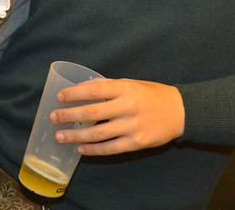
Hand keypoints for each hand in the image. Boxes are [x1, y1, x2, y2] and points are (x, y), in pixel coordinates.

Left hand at [49, 78, 184, 155]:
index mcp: (125, 88)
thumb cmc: (153, 95)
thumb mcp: (133, 84)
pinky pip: (110, 148)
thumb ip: (111, 88)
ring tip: (60, 136)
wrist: (180, 112)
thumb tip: (84, 90)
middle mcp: (127, 106)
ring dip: (76, 135)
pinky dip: (93, 149)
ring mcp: (131, 126)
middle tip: (53, 117)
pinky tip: (81, 148)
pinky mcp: (136, 143)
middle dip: (69, 115)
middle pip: (92, 112)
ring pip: (98, 133)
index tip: (60, 96)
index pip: (95, 89)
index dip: (75, 93)